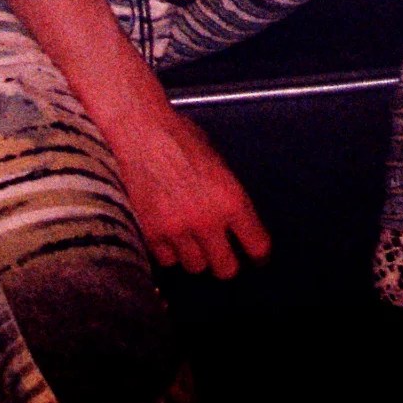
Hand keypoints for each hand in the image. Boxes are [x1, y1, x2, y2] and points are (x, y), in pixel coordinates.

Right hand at [101, 100, 271, 278]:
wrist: (143, 133)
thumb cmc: (184, 139)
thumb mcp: (221, 165)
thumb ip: (229, 197)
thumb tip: (234, 222)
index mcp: (232, 200)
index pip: (257, 246)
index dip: (259, 255)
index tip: (257, 258)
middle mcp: (208, 221)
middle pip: (226, 269)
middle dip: (226, 262)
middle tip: (222, 253)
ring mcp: (178, 230)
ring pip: (196, 267)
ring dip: (197, 256)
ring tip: (192, 240)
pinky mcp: (152, 233)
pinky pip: (168, 260)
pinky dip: (170, 252)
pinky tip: (170, 236)